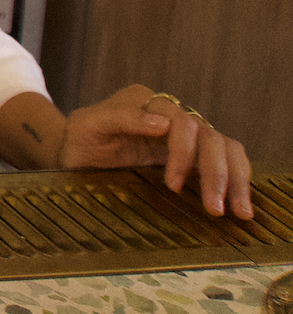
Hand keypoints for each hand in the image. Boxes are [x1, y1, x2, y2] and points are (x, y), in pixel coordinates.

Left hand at [59, 84, 252, 218]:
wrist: (73, 154)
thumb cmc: (78, 140)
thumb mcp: (87, 126)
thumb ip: (120, 119)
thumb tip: (162, 123)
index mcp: (146, 102)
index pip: (181, 121)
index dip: (183, 152)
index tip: (173, 184)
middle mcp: (170, 114)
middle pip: (209, 135)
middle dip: (217, 172)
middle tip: (216, 208)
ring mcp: (183, 134)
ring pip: (224, 147)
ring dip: (234, 178)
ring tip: (239, 211)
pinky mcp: (190, 154)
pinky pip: (223, 159)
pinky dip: (235, 178)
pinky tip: (239, 203)